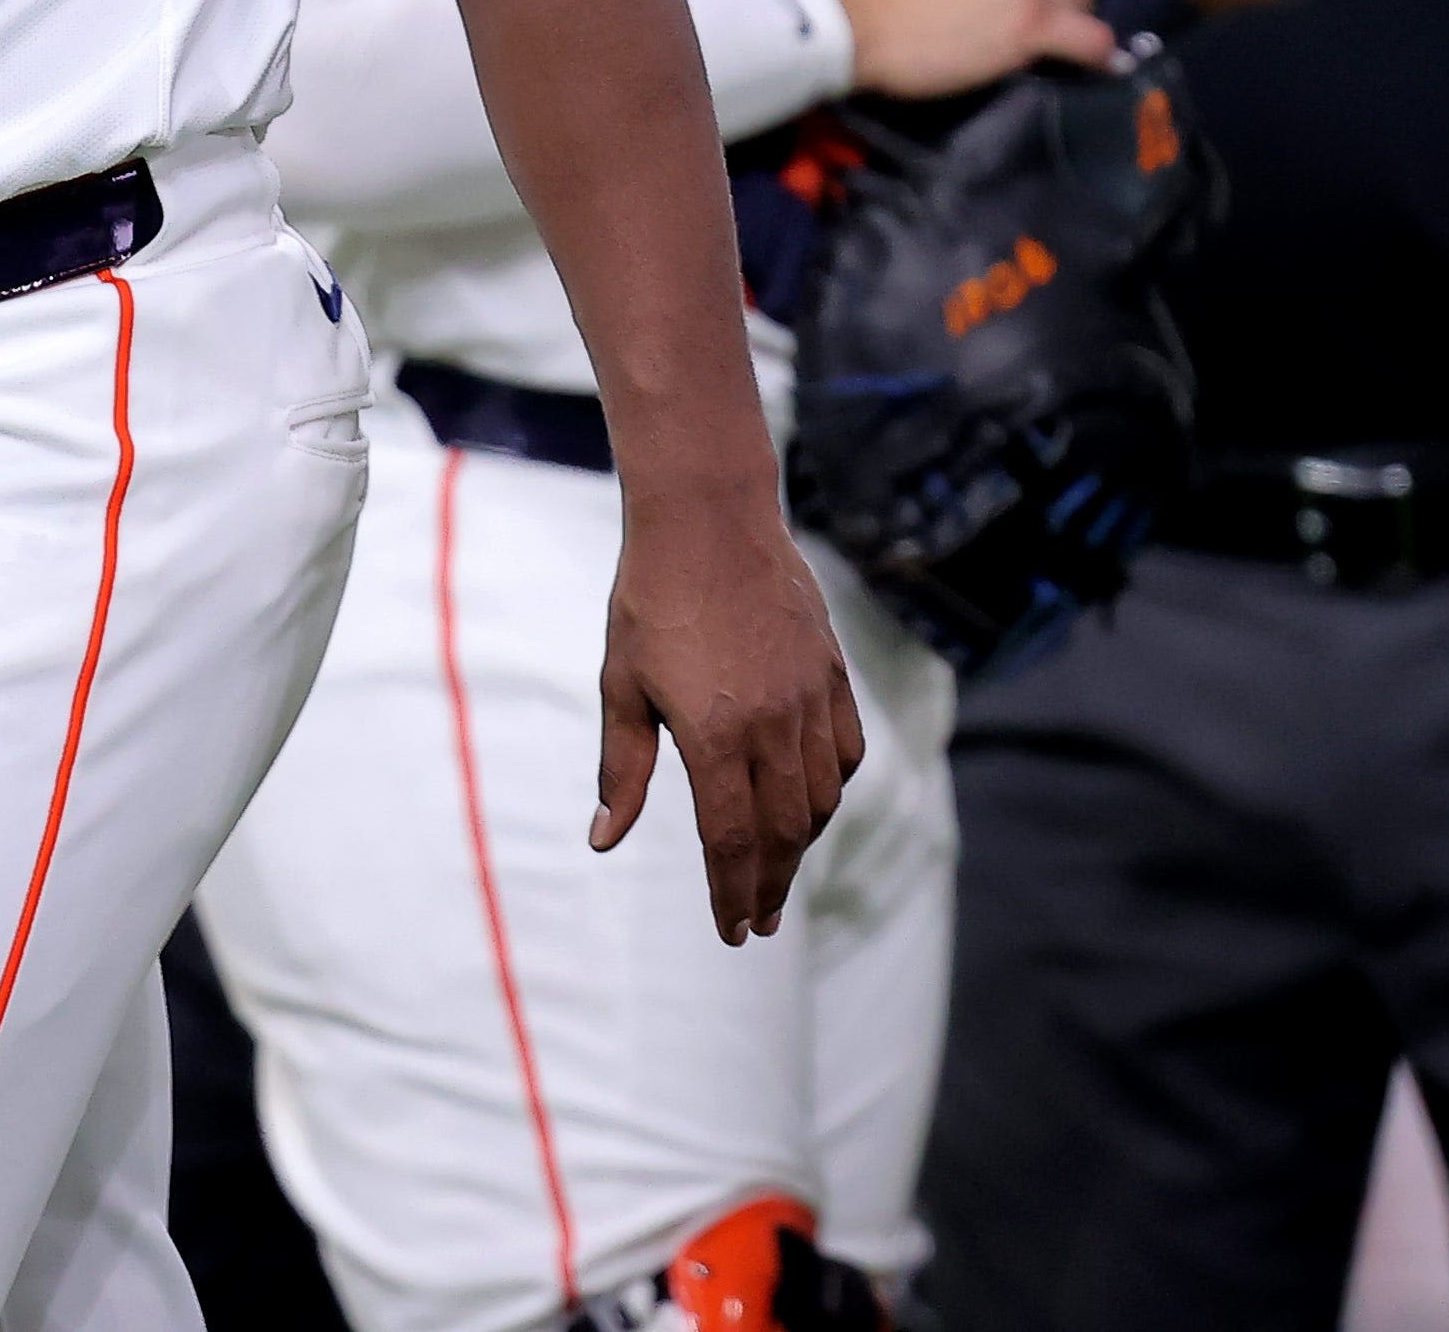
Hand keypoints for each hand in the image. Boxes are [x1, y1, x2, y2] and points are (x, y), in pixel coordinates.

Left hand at [593, 492, 862, 942]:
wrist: (709, 517)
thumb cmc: (650, 600)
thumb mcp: (621, 684)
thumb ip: (620, 769)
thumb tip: (603, 840)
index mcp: (714, 735)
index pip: (732, 841)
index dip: (732, 893)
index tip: (732, 931)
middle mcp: (772, 726)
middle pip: (784, 833)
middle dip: (771, 886)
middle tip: (760, 922)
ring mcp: (810, 699)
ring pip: (820, 798)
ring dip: (802, 846)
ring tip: (780, 873)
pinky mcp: (831, 674)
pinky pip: (845, 752)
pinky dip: (831, 790)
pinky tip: (813, 804)